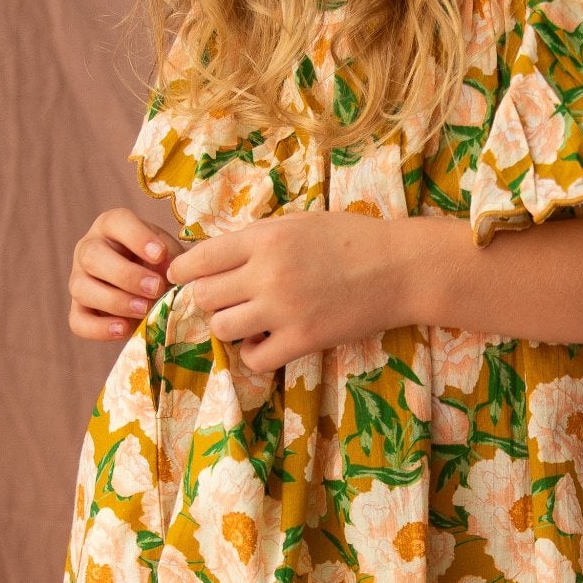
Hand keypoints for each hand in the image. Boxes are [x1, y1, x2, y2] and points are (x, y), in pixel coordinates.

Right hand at [68, 206, 179, 341]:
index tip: (160, 255)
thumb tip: (173, 272)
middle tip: (155, 288)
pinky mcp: (77, 310)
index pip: (116, 222)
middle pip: (92, 256)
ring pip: (82, 288)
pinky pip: (79, 321)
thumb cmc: (160, 264)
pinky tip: (124, 329)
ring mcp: (78, 280)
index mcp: (111, 226)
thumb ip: (173, 259)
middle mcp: (88, 249)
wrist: (151, 291)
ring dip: (116, 301)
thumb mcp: (169, 254)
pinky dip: (100, 329)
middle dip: (126, 275)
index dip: (137, 238)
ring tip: (145, 310)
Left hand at [168, 210, 428, 370]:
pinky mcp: (303, 340)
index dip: (183, 272)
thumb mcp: (297, 223)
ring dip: (229, 326)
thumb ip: (256, 238)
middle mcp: (267, 274)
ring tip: (247, 320)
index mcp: (263, 239)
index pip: (199, 260)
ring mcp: (283, 310)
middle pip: (203, 297)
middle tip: (226, 299)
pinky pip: (254, 359)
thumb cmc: (350, 238)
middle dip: (208, 299)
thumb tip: (212, 255)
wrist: (400, 269)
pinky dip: (254, 353)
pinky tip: (267, 341)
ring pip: (222, 329)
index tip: (183, 278)